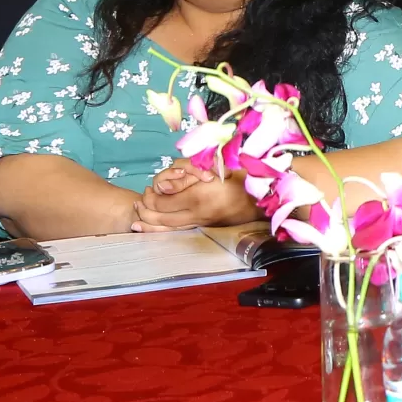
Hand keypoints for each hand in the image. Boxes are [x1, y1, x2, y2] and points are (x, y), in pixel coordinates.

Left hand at [132, 160, 260, 230]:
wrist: (262, 196)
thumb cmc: (239, 176)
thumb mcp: (212, 168)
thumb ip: (185, 176)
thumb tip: (160, 186)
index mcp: (197, 199)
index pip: (161, 202)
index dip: (151, 196)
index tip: (149, 189)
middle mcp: (195, 215)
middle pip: (160, 218)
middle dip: (145, 210)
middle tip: (140, 202)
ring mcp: (200, 224)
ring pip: (166, 229)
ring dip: (149, 225)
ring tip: (138, 220)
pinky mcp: (205, 228)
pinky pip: (177, 233)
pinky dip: (160, 233)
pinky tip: (150, 231)